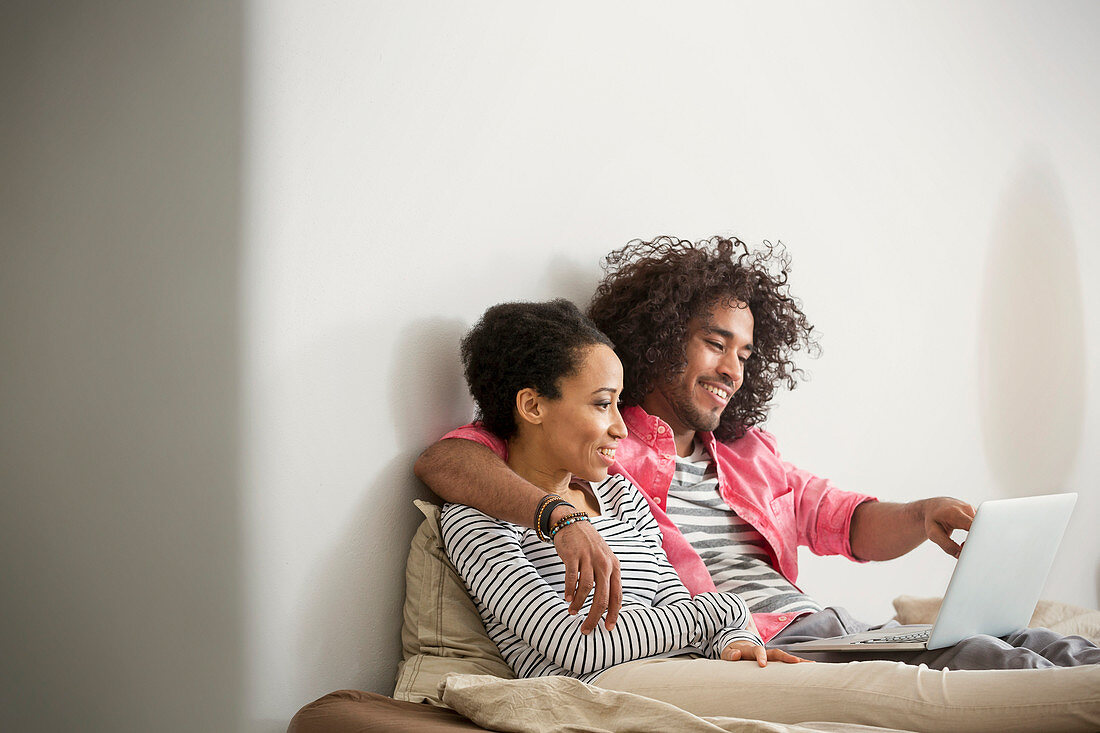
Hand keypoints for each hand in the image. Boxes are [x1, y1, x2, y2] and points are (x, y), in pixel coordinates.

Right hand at [553, 515, 621, 633]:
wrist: (572, 523)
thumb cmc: (588, 546)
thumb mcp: (603, 560)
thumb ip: (606, 579)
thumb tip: (606, 606)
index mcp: (614, 567)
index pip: (617, 595)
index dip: (613, 614)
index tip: (607, 628)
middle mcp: (604, 563)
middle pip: (602, 596)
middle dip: (595, 616)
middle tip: (587, 629)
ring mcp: (588, 558)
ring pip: (587, 588)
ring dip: (579, 604)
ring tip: (572, 612)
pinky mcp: (573, 555)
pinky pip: (572, 577)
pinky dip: (570, 590)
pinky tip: (567, 598)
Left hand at [721, 641, 811, 666]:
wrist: (737, 650)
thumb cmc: (733, 654)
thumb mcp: (727, 654)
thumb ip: (730, 654)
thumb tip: (735, 654)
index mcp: (751, 650)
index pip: (758, 651)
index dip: (761, 656)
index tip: (763, 664)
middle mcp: (764, 652)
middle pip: (777, 653)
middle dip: (787, 657)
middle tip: (798, 662)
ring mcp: (770, 657)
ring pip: (785, 658)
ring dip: (797, 661)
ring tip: (811, 666)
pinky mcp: (774, 663)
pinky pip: (786, 665)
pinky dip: (797, 667)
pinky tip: (809, 670)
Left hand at [922, 497, 975, 557]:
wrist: (934, 506)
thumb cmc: (933, 519)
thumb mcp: (933, 534)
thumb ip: (947, 545)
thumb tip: (960, 554)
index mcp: (956, 513)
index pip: (973, 526)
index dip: (976, 538)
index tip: (971, 548)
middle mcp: (967, 509)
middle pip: (981, 528)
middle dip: (976, 542)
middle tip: (963, 547)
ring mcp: (974, 510)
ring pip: (983, 528)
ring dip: (976, 539)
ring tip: (962, 543)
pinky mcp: (977, 514)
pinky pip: (981, 527)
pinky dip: (976, 536)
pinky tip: (967, 539)